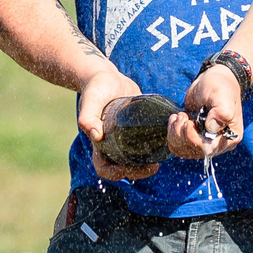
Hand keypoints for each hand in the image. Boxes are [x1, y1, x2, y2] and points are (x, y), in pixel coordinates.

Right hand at [78, 66, 156, 180]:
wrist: (109, 78)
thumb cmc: (96, 90)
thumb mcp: (90, 101)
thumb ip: (88, 117)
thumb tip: (96, 136)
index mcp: (99, 144)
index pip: (104, 168)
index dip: (115, 173)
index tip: (128, 168)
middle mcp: (112, 145)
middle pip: (124, 168)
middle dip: (138, 172)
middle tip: (153, 166)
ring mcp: (126, 139)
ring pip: (136, 161)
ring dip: (147, 166)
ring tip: (159, 161)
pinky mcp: (138, 131)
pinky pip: (145, 147)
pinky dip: (154, 150)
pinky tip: (164, 145)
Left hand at [168, 60, 244, 160]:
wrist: (214, 80)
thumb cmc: (222, 87)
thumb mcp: (222, 96)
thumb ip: (221, 112)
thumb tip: (211, 128)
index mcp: (230, 137)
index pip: (209, 149)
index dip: (194, 139)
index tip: (189, 122)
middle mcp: (217, 143)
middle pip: (193, 151)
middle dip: (182, 133)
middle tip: (183, 115)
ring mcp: (204, 141)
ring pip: (183, 150)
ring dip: (175, 133)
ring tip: (180, 115)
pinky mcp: (192, 137)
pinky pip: (177, 145)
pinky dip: (172, 133)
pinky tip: (176, 119)